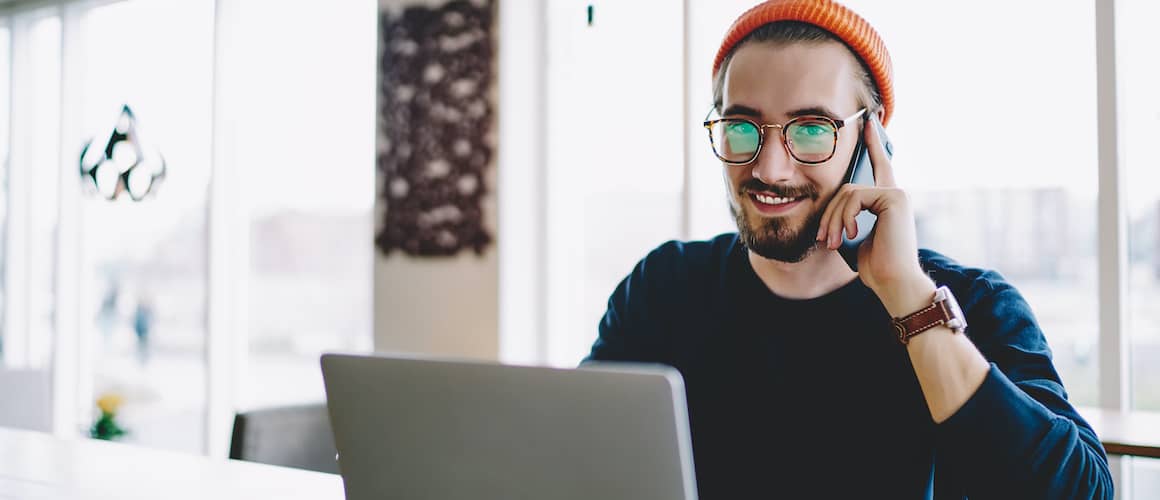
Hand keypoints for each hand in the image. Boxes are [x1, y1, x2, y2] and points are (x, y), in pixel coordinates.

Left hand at [815, 113, 930, 307]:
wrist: (894, 281)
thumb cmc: (875, 266)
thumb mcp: (855, 236)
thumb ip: (849, 215)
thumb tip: (834, 209)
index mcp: (888, 201)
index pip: (879, 166)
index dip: (873, 144)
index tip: (869, 122)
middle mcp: (895, 193)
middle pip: (847, 188)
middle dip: (830, 214)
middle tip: (825, 239)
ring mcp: (897, 193)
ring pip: (847, 193)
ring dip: (834, 220)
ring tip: (833, 243)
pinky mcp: (894, 197)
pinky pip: (855, 197)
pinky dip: (846, 217)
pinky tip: (852, 235)